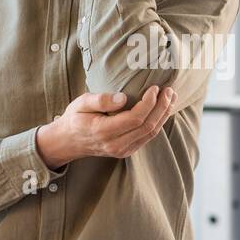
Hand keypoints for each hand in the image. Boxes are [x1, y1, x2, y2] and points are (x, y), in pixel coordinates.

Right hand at [35, 85, 176, 168]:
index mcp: (103, 131)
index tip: (155, 87)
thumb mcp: (81, 103)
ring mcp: (122, 151)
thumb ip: (100, 100)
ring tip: (171, 98)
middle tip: (169, 90)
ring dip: (163, 115)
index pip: (135, 118)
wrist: (68, 142)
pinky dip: (158, 123)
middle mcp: (115, 145)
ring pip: (151, 134)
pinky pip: (147, 137)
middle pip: (147, 126)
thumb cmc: (75, 118)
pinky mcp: (127, 151)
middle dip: (162, 107)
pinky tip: (162, 110)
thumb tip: (123, 98)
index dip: (149, 103)